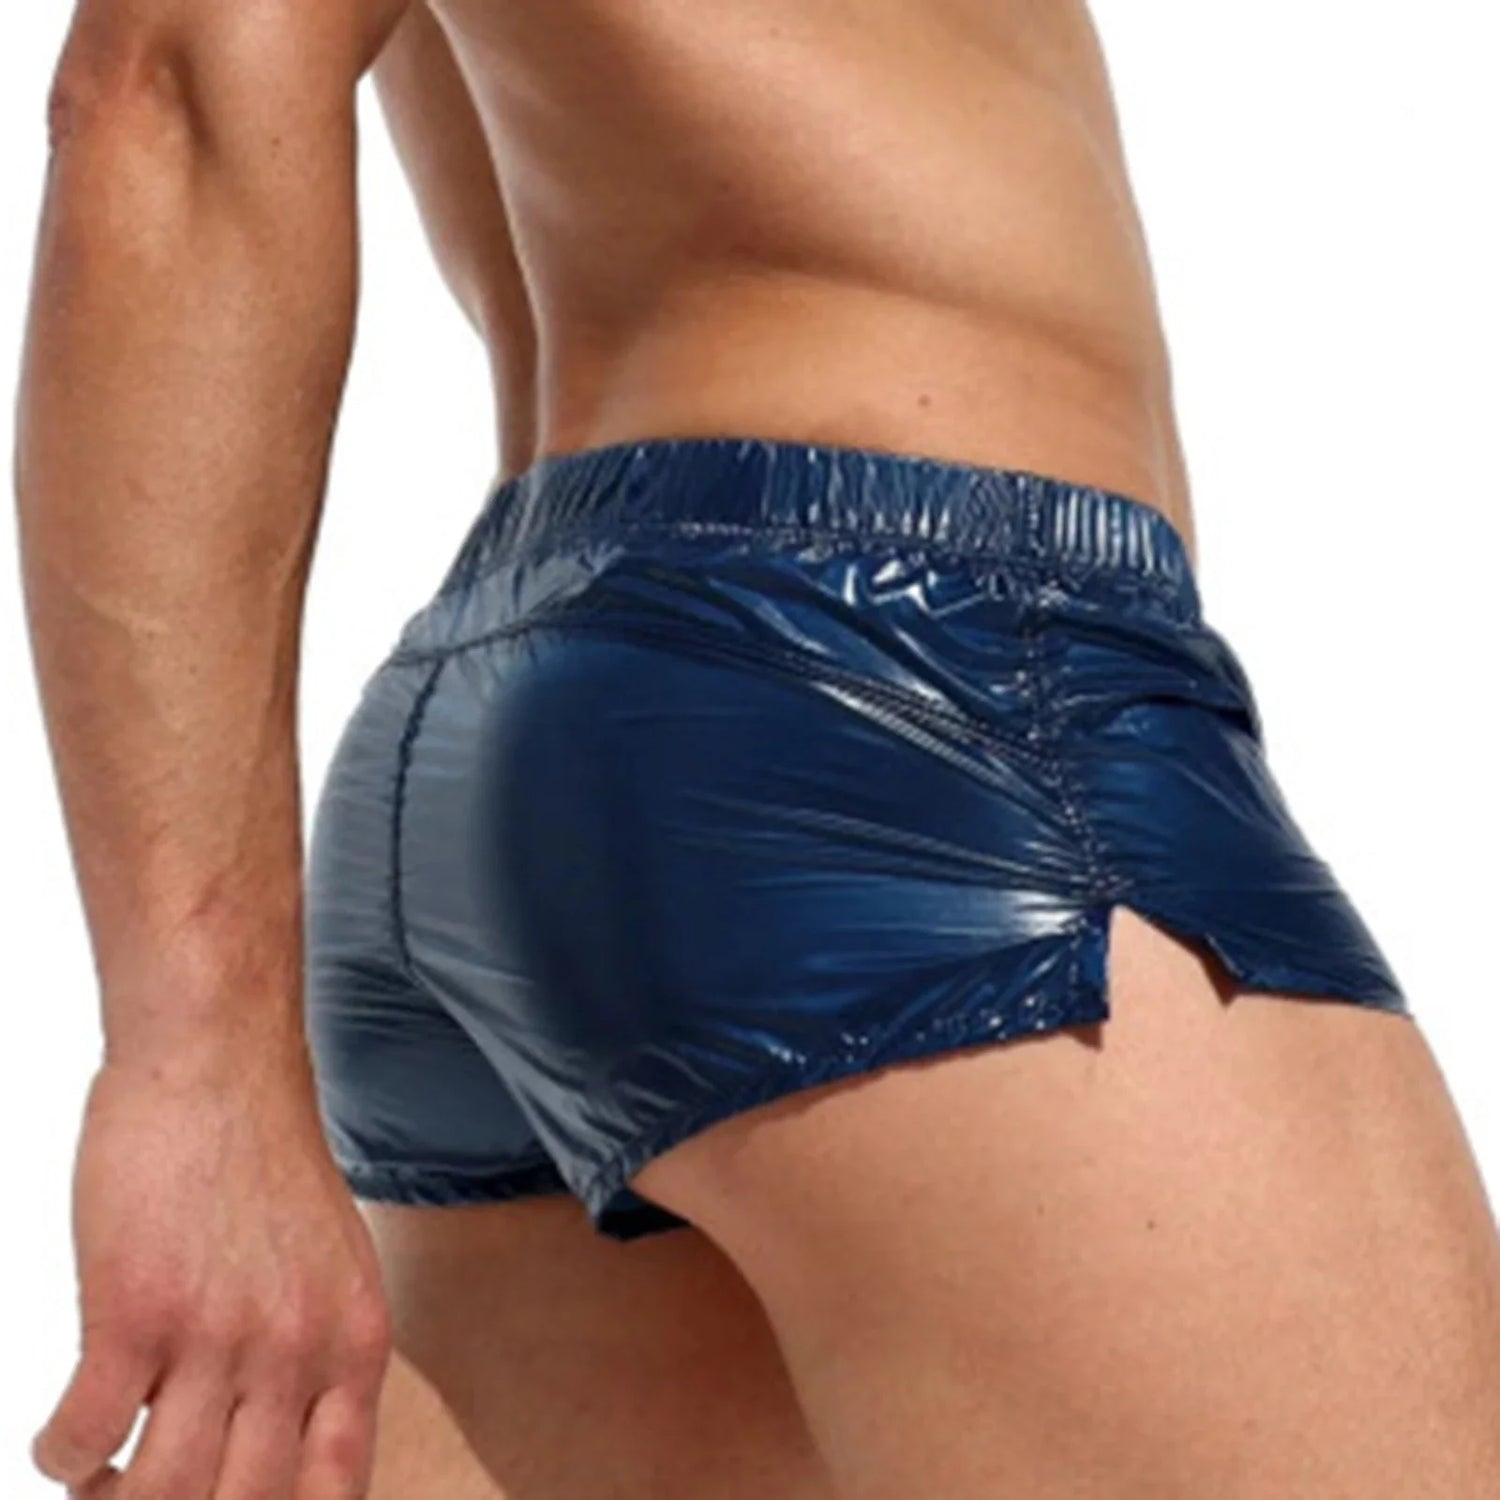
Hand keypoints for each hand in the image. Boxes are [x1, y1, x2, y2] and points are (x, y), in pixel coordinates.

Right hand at [33, 1043, 391, 1498]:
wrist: (220, 1066)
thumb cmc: (265, 1167)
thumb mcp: (333, 1266)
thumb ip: (317, 1358)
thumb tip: (272, 1451)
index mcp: (355, 1345)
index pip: (334, 1495)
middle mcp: (297, 1351)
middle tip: (147, 1496)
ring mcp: (217, 1335)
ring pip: (161, 1497)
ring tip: (103, 1481)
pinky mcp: (134, 1310)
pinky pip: (83, 1439)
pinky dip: (62, 1455)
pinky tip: (65, 1432)